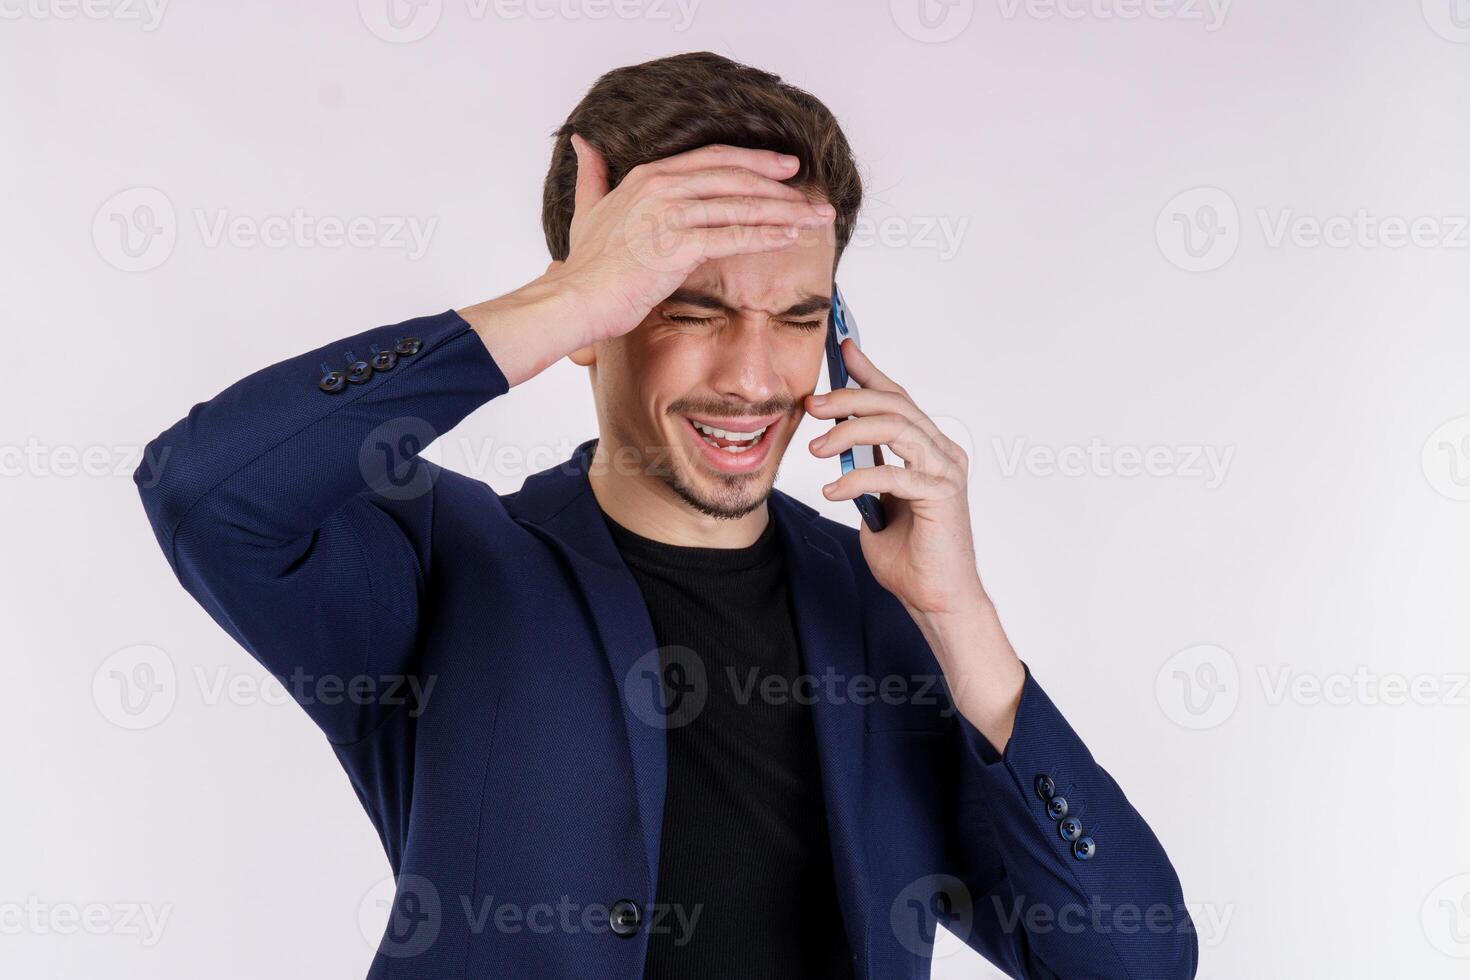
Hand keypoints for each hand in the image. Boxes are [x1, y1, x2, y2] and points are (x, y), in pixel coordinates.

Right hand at [550, 136, 835, 344]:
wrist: (575, 299)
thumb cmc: (584, 265)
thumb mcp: (587, 208)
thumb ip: (592, 174)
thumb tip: (582, 142)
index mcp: (649, 175)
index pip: (715, 159)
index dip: (755, 162)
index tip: (786, 168)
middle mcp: (662, 187)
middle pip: (736, 178)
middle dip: (781, 186)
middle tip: (814, 196)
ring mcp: (670, 214)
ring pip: (740, 206)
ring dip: (784, 212)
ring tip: (815, 219)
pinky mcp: (677, 247)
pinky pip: (732, 238)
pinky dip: (764, 237)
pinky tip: (789, 238)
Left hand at [806, 340, 1025, 747]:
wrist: (935, 599)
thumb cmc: (908, 554)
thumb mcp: (875, 500)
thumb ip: (863, 468)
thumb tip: (832, 443)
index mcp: (929, 449)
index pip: (898, 397)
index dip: (870, 371)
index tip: (843, 350)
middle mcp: (943, 452)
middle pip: (894, 404)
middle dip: (848, 398)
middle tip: (810, 407)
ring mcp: (945, 472)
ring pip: (896, 427)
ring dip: (848, 432)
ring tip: (814, 449)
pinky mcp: (942, 496)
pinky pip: (894, 473)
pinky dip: (856, 478)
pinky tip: (832, 491)